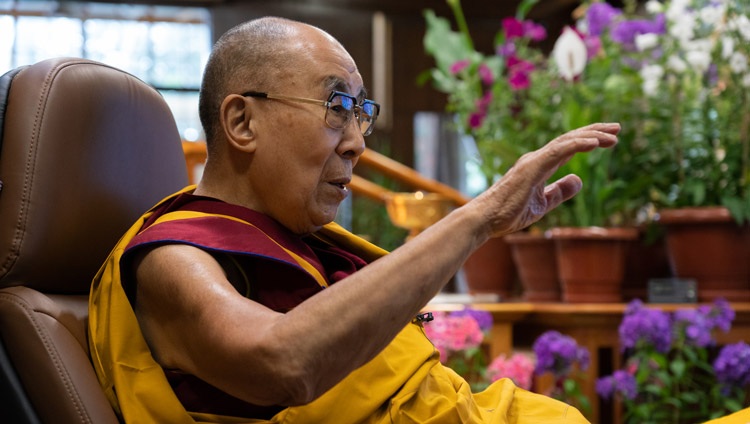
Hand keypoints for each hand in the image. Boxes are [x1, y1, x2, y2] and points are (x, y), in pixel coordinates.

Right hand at [473, 122, 620, 237]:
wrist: (485, 219)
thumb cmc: (507, 213)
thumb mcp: (542, 204)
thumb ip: (559, 192)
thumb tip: (579, 180)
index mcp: (539, 166)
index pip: (568, 148)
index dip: (588, 141)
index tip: (608, 139)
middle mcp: (537, 158)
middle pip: (570, 139)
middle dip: (595, 132)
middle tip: (617, 128)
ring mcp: (534, 161)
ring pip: (567, 141)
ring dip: (592, 135)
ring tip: (613, 134)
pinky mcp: (532, 167)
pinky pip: (559, 151)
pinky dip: (578, 144)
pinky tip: (595, 142)